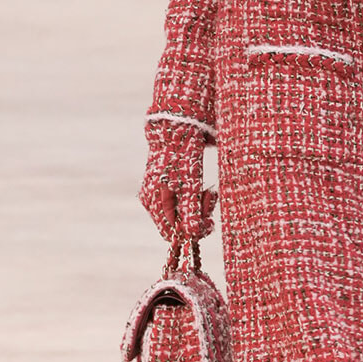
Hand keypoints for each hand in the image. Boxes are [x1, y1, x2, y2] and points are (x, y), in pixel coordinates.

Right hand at [139, 123, 215, 243]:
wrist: (176, 127)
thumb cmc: (182, 154)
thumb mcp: (190, 183)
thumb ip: (190, 210)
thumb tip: (193, 234)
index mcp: (154, 202)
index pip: (171, 234)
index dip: (191, 233)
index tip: (210, 222)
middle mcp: (152, 200)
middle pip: (177, 224)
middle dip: (197, 216)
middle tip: (210, 198)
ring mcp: (157, 193)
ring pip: (180, 212)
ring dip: (198, 206)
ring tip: (209, 191)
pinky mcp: (165, 185)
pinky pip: (180, 201)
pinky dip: (194, 198)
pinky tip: (203, 188)